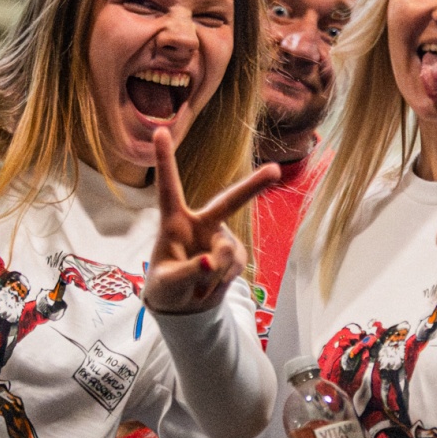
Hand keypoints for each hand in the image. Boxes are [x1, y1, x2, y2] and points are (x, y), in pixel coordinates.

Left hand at [141, 127, 280, 313]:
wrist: (184, 308)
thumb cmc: (166, 287)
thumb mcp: (167, 282)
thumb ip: (188, 270)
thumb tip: (214, 260)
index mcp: (174, 221)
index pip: (169, 187)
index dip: (165, 159)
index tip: (161, 130)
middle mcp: (201, 223)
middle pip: (228, 202)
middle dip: (253, 187)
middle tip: (275, 170)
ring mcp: (221, 239)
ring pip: (226, 252)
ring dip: (213, 273)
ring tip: (196, 288)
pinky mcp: (235, 257)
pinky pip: (234, 267)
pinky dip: (220, 281)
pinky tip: (208, 288)